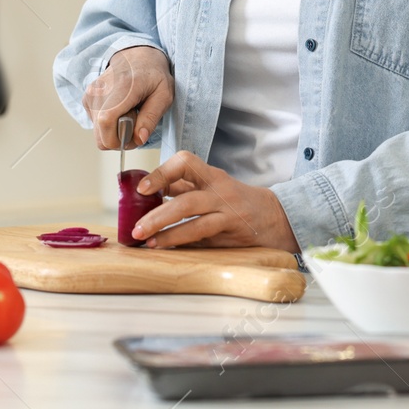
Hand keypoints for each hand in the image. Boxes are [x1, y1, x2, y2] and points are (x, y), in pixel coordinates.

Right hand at [83, 45, 173, 149]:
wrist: (136, 57)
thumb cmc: (153, 75)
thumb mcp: (164, 95)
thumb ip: (151, 118)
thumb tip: (139, 139)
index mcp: (123, 86)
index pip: (106, 121)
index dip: (118, 139)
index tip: (134, 137)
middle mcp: (101, 90)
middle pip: (100, 133)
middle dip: (119, 139)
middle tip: (135, 125)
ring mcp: (91, 94)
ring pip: (97, 132)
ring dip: (114, 131)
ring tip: (129, 114)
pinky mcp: (87, 99)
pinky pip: (95, 125)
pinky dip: (108, 124)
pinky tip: (119, 110)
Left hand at [131, 151, 299, 252]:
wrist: (272, 216)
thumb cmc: (234, 200)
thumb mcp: (210, 187)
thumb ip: (182, 187)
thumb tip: (145, 192)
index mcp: (210, 175)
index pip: (186, 162)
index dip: (162, 173)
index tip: (142, 189)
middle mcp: (219, 189)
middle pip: (186, 198)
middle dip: (157, 213)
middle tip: (136, 226)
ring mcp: (226, 211)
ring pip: (194, 219)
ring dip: (166, 230)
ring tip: (145, 239)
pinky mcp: (231, 230)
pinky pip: (202, 236)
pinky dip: (180, 241)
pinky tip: (164, 246)